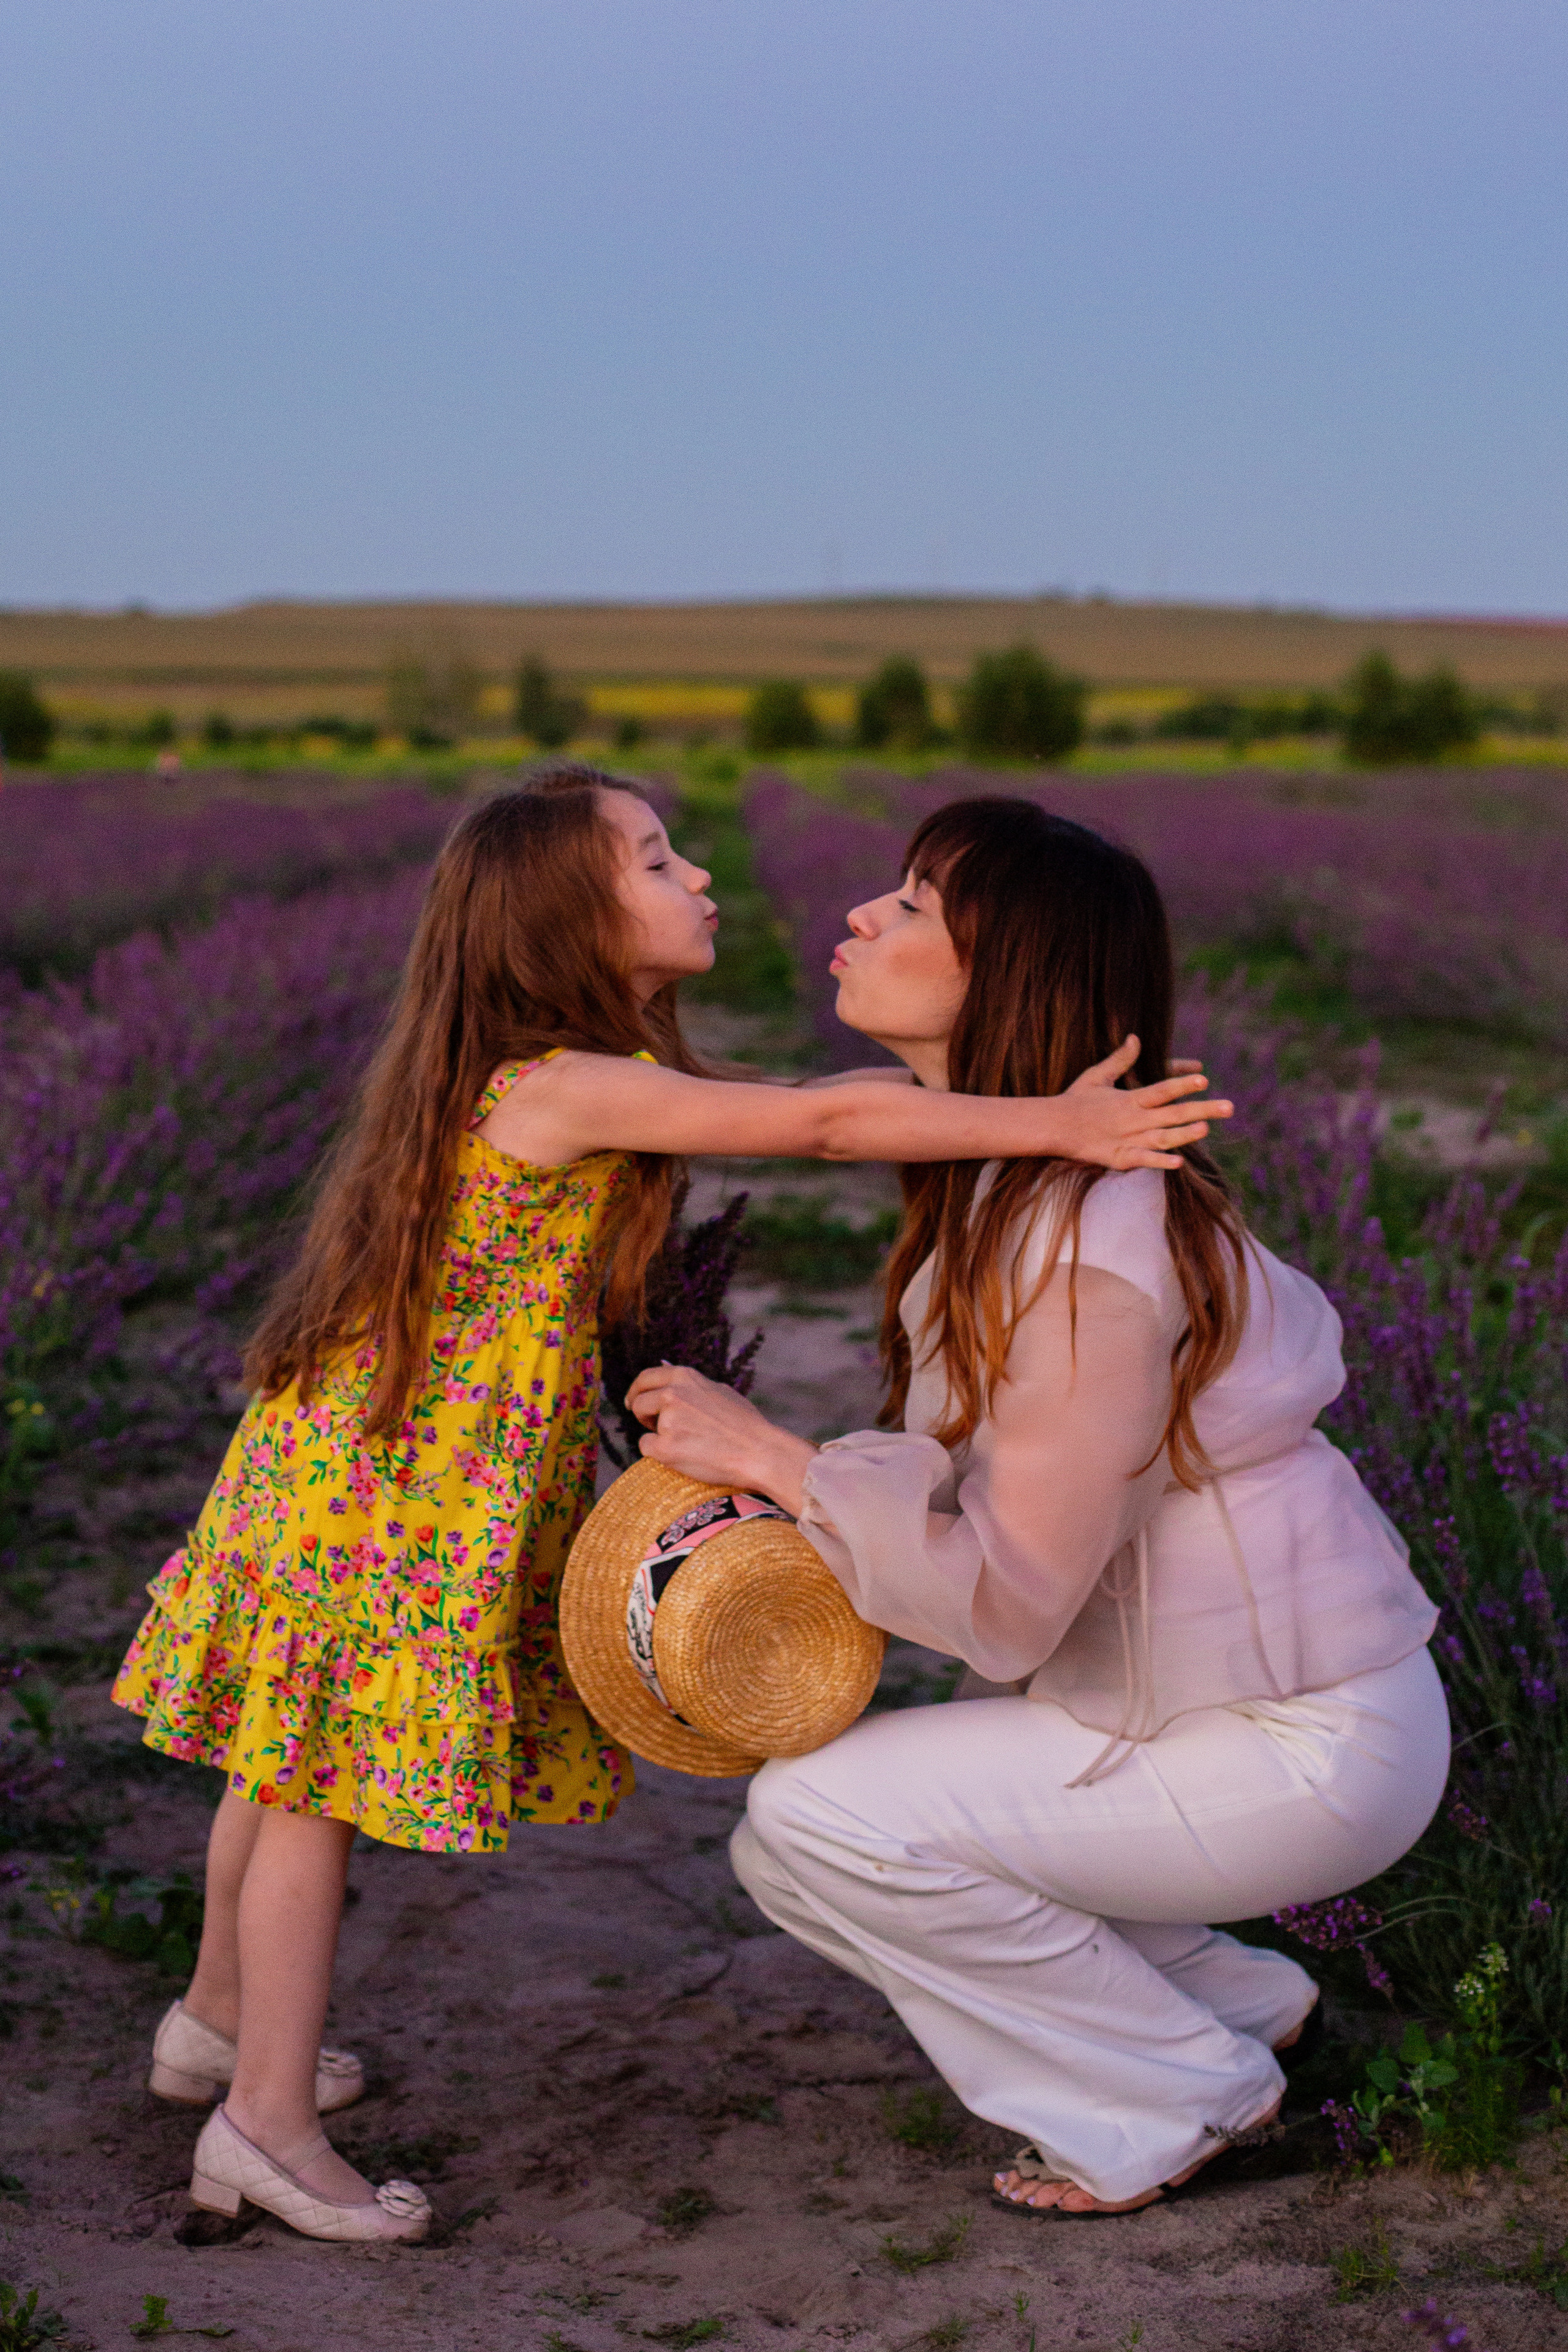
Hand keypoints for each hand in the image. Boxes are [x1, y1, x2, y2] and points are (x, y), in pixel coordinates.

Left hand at [624, 1364, 817, 1514]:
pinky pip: (647, 1449)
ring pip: (644, 1429)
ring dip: (657, 1435)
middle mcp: (673, 1394)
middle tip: (655, 1426)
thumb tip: (666, 1368)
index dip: (637, 1391)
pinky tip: (683, 1455)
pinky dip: (659, 1454)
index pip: (646, 1378)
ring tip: (685, 1442)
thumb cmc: (743, 1423)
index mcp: (684, 1377)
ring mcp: (667, 1421)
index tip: (633, 1401)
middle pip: (639, 1402)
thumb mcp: (718, 1390)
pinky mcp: (665, 1448)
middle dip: (643, 1415)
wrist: (758, 1451)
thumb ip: (690, 1383)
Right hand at [1060, 1036, 1233, 1171]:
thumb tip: (1136, 1038)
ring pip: (1163, 1137)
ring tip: (1206, 1129)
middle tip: (1230, 1107)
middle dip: (1203, 1109)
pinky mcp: (1119, 1159)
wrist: (1052, 1127)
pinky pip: (1143, 1161)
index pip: (1161, 1089)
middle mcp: (1133, 1119)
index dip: (1182, 1083)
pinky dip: (1160, 1162)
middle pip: (1173, 1114)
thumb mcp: (1097, 1076)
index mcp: (1130, 1099)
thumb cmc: (1074, 1099)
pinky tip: (1179, 1163)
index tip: (1204, 1076)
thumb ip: (1120, 1059)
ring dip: (1185, 1134)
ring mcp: (1127, 1140)